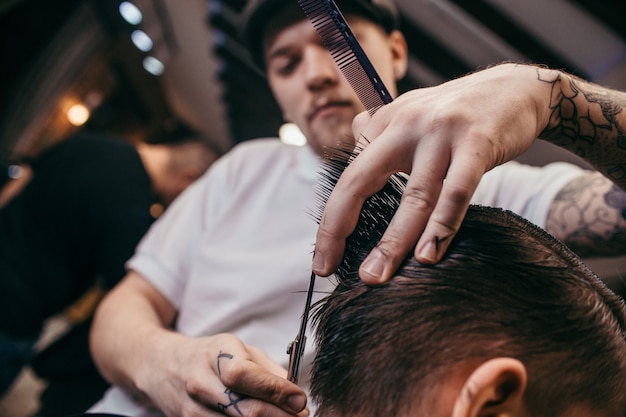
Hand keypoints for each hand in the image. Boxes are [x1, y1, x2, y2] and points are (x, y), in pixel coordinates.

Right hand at [135, 332, 308, 416]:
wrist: (162, 365)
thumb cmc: (208, 355)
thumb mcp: (239, 349)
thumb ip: (268, 370)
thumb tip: (296, 394)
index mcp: (215, 354)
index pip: (245, 375)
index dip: (276, 391)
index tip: (299, 399)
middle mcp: (200, 381)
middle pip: (244, 410)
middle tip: (300, 416)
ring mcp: (191, 408)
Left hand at [312, 63, 556, 283]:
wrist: (517, 87)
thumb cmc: (459, 112)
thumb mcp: (412, 114)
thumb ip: (381, 131)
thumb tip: (352, 143)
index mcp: (385, 122)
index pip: (348, 177)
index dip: (331, 221)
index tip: (323, 260)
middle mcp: (406, 124)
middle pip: (362, 182)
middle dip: (341, 230)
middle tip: (332, 271)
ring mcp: (441, 131)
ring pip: (414, 195)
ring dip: (394, 241)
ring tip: (380, 276)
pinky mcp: (478, 142)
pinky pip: (457, 191)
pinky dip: (442, 226)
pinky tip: (429, 256)